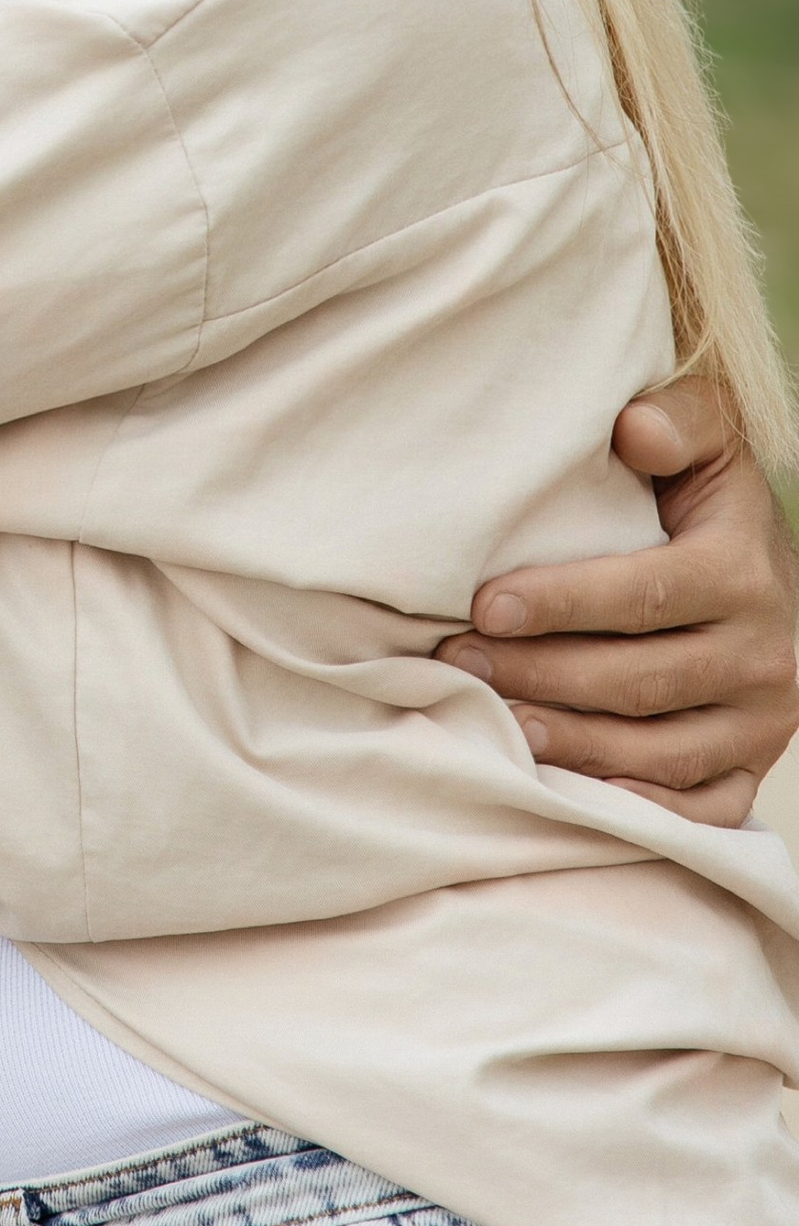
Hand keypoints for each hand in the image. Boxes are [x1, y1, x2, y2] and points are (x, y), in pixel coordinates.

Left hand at [438, 376, 798, 821]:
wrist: (768, 568)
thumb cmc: (705, 497)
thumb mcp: (707, 439)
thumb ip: (678, 417)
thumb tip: (634, 427)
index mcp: (743, 572)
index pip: (645, 595)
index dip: (561, 603)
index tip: (484, 605)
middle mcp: (766, 656)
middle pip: (640, 680)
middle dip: (541, 674)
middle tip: (457, 661)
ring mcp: (763, 722)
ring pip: (659, 751)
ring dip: (571, 742)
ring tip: (495, 721)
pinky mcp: (753, 767)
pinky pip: (697, 808)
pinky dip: (632, 806)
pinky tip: (565, 788)